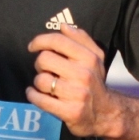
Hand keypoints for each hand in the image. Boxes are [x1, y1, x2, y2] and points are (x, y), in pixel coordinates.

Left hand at [26, 24, 116, 138]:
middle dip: (40, 64)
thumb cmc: (95, 82)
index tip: (32, 46)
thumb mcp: (95, 57)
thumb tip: (63, 26)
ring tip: (46, 84)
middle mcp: (84, 75)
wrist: (106, 113)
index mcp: (89, 58)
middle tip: (45, 69)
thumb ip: (81, 39)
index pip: (58, 41)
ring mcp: (77, 94)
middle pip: (44, 59)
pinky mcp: (70, 112)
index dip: (40, 40)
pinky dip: (33, 96)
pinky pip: (41, 100)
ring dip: (38, 82)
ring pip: (41, 80)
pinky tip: (34, 93)